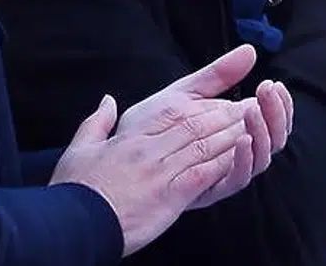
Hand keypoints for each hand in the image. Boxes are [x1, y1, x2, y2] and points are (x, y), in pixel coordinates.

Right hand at [50, 94, 250, 255]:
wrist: (70, 226)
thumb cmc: (75, 190)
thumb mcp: (80, 149)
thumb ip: (97, 122)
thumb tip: (108, 100)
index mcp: (133, 134)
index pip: (179, 111)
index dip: (207, 106)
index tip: (227, 103)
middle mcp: (151, 147)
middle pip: (199, 124)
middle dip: (228, 116)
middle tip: (253, 110)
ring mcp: (161, 170)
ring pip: (206, 145)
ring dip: (233, 136)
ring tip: (255, 129)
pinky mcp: (169, 195)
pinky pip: (204, 174)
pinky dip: (225, 164)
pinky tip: (241, 159)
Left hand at [117, 45, 291, 209]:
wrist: (112, 164)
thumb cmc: (146, 129)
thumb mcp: (184, 94)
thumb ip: (218, 75)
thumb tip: (251, 50)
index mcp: (235, 129)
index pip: (272, 117)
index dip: (278, 102)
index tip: (273, 84)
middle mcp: (235, 152)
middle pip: (274, 137)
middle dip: (277, 113)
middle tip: (269, 90)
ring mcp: (223, 172)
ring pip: (263, 158)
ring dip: (264, 132)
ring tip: (253, 109)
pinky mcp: (209, 190)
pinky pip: (237, 181)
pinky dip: (245, 161)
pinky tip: (243, 140)